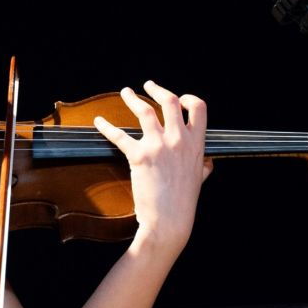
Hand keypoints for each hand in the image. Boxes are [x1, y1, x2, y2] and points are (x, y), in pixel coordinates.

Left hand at [92, 80, 211, 259]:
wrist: (169, 222)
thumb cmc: (183, 204)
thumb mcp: (199, 182)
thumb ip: (203, 168)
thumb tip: (208, 163)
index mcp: (196, 144)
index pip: (199, 108)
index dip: (188, 98)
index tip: (179, 98)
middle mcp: (178, 140)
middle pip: (170, 101)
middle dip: (157, 89)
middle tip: (148, 85)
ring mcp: (159, 146)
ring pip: (144, 110)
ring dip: (132, 98)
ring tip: (125, 92)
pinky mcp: (139, 156)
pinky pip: (119, 135)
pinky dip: (106, 126)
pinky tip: (99, 121)